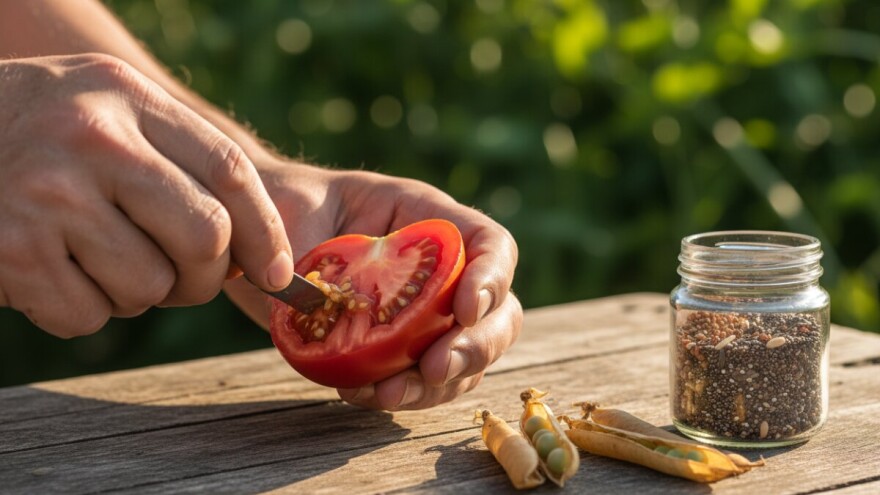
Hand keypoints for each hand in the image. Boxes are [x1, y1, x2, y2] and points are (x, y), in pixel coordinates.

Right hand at [0, 54, 292, 337]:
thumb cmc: (40, 132)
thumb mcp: (109, 110)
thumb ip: (179, 160)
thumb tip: (261, 253)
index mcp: (126, 96)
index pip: (227, 172)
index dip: (266, 232)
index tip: (279, 273)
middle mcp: (91, 139)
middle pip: (204, 237)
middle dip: (206, 276)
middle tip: (184, 277)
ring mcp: (46, 194)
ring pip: (150, 287)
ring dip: (138, 294)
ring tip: (98, 258)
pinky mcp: (10, 250)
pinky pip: (89, 316)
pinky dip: (83, 311)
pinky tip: (54, 272)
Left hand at [225, 161, 521, 409]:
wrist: (256, 234)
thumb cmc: (280, 205)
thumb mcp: (296, 207)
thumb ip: (315, 248)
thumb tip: (321, 300)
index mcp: (429, 220)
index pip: (491, 245)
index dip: (491, 279)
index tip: (463, 311)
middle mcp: (439, 269)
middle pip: (498, 313)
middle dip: (475, 347)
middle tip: (435, 367)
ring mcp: (423, 313)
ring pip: (467, 357)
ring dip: (438, 385)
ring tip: (389, 395)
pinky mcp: (397, 347)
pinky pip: (424, 381)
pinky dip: (403, 395)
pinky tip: (362, 394)